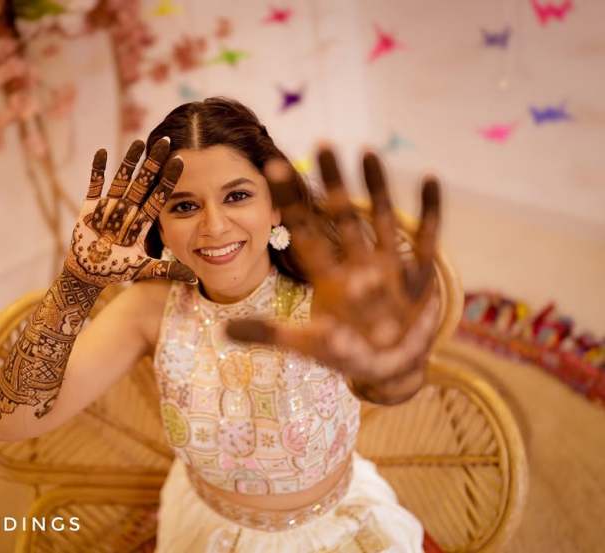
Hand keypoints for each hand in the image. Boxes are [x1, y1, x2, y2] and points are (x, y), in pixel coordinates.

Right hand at [65, 138, 196, 286]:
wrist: (89, 273)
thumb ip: (167, 270)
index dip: (169, 179)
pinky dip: (97, 170)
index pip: (159, 196)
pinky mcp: (89, 207)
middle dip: (153, 163)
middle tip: (164, 141)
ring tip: (139, 141)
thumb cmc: (116, 271)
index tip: (181, 160)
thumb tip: (195, 279)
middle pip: (143, 182)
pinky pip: (94, 184)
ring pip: (122, 179)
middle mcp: (127, 210)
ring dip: (129, 161)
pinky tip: (102, 151)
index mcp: (141, 222)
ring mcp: (109, 206)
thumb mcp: (144, 269)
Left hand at [226, 146, 441, 403]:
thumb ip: (268, 335)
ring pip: (380, 217)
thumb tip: (220, 331)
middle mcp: (356, 264)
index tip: (273, 167)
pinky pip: (425, 240)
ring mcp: (388, 267)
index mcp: (328, 277)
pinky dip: (429, 212)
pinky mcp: (418, 278)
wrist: (391, 369)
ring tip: (367, 151)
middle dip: (332, 182)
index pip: (304, 231)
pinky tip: (430, 178)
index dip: (289, 200)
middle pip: (341, 216)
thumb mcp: (307, 346)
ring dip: (375, 187)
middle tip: (321, 144)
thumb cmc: (348, 355)